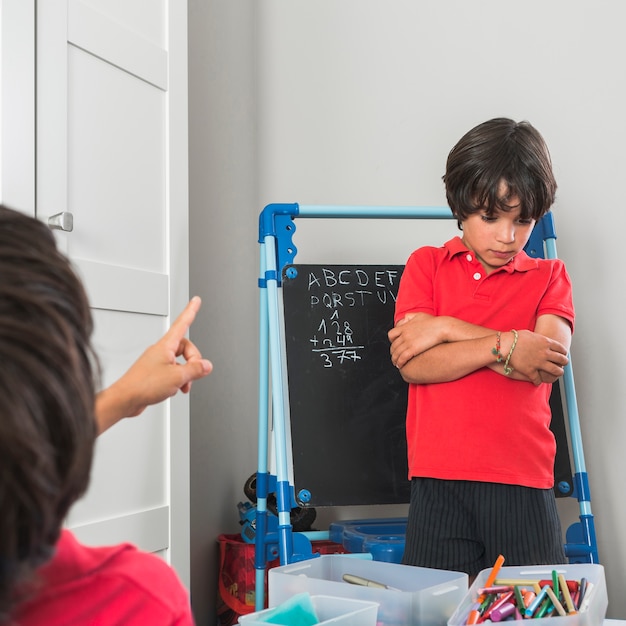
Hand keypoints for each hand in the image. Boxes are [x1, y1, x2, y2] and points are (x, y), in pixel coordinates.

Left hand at [96, 296, 212, 432]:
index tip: (196, 301)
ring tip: (183, 385)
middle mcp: (161, 351)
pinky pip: (173, 371)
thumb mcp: (177, 376)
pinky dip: (178, 380)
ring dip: (186, 374)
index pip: (182, 323)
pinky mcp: (155, 373)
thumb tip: (206, 365)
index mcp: (166, 346)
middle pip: (186, 348)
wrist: (126, 398)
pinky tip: (175, 388)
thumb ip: (195, 369)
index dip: (190, 311)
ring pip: (180, 362)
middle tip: (194, 373)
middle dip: (194, 361)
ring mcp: (158, 361)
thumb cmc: (143, 384)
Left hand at [388, 313, 442, 368]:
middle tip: (395, 356)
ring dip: (395, 359)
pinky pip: (402, 357)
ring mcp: (408, 342)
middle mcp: (404, 335)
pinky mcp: (413, 349)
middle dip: (393, 352)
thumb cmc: (434, 322)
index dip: (392, 341)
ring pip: (396, 353)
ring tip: (396, 363)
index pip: (391, 335)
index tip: (395, 345)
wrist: (442, 327)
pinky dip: (400, 362)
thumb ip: (411, 316)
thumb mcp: (420, 315)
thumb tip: (406, 318)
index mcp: (405, 327)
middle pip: (393, 346)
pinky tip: (400, 365)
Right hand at [503, 329, 567, 385]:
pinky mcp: (530, 371)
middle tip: (562, 364)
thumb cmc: (515, 337)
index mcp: (546, 343)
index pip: (562, 349)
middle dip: (564, 363)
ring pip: (555, 371)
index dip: (564, 353)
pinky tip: (537, 382)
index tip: (563, 355)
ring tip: (557, 373)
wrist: (505, 344)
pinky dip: (538, 381)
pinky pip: (538, 379)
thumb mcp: (531, 334)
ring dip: (558, 373)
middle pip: (562, 360)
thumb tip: (542, 340)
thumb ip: (540, 338)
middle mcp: (545, 353)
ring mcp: (539, 363)